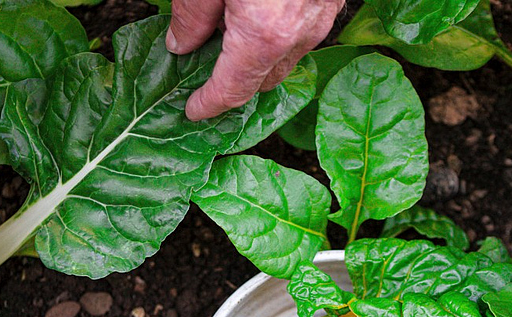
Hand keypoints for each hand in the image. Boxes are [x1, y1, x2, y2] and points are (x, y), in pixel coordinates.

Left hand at [167, 0, 343, 120]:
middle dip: (234, 84)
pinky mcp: (331, 1)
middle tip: (204, 73)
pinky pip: (303, 34)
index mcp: (262, 35)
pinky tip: (259, 15)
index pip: (231, 90)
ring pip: (286, 57)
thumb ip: (191, 15)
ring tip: (230, 39)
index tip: (193, 110)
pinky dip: (280, 36)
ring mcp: (320, 18)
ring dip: (259, 59)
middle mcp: (296, 34)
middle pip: (263, 81)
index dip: (208, 105)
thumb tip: (180, 43)